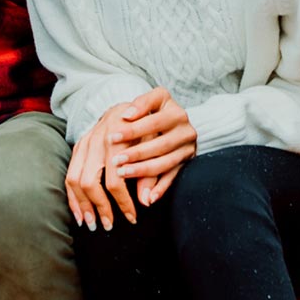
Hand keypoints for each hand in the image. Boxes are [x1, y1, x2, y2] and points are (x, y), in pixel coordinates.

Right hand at [65, 104, 138, 229]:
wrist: (128, 105)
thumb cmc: (146, 127)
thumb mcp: (155, 146)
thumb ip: (150, 173)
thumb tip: (146, 202)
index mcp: (116, 140)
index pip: (114, 180)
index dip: (123, 202)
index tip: (132, 218)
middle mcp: (95, 142)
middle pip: (89, 182)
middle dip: (98, 207)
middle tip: (107, 226)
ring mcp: (83, 144)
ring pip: (73, 179)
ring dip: (81, 205)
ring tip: (90, 224)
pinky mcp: (78, 147)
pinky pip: (68, 175)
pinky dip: (72, 196)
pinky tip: (79, 213)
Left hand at [108, 88, 196, 205]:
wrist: (175, 120)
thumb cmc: (154, 110)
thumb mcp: (151, 102)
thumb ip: (140, 105)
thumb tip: (125, 116)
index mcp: (175, 111)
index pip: (154, 122)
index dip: (132, 130)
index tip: (111, 137)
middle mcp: (186, 129)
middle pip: (160, 145)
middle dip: (136, 154)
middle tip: (115, 161)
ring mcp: (188, 147)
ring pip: (166, 162)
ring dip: (144, 171)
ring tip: (124, 174)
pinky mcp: (187, 161)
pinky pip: (174, 177)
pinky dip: (161, 188)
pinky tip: (148, 197)